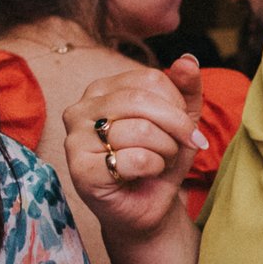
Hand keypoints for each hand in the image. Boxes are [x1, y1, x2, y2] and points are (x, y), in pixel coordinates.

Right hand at [61, 55, 210, 240]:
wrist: (149, 204)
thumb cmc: (160, 158)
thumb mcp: (182, 120)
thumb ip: (187, 88)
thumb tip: (187, 59)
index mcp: (102, 90)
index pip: (151, 79)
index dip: (178, 105)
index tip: (182, 126)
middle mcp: (80, 109)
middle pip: (143, 101)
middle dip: (176, 127)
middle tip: (179, 146)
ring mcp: (74, 139)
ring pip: (141, 130)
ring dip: (165, 150)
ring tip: (158, 161)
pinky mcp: (79, 170)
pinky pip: (135, 158)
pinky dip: (153, 168)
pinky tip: (142, 175)